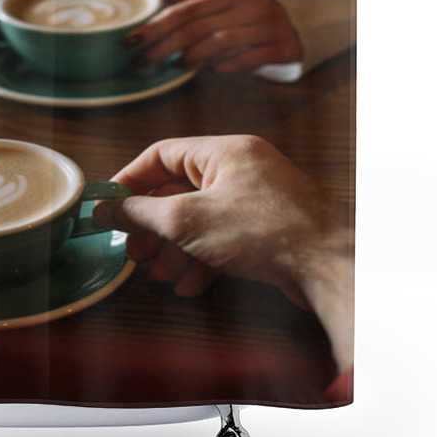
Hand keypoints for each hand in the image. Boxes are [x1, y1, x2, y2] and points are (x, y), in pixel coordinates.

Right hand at [93, 135, 353, 368]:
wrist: (329, 267)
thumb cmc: (264, 231)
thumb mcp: (187, 220)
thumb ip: (141, 212)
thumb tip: (107, 208)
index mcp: (223, 151)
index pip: (162, 154)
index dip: (130, 180)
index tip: (108, 206)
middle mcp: (241, 169)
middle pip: (179, 190)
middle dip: (152, 224)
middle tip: (133, 251)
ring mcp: (256, 199)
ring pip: (200, 218)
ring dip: (175, 248)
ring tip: (160, 275)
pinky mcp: (267, 228)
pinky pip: (223, 237)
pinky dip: (203, 258)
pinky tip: (191, 285)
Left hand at [125, 0, 301, 72]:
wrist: (294, 23)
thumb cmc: (241, 14)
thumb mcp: (213, 2)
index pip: (184, 10)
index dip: (154, 26)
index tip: (129, 40)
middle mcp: (247, 6)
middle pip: (197, 28)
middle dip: (165, 47)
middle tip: (142, 62)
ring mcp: (266, 26)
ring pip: (221, 43)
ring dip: (194, 57)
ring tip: (176, 67)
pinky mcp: (280, 47)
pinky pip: (248, 59)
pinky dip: (226, 66)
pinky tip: (212, 71)